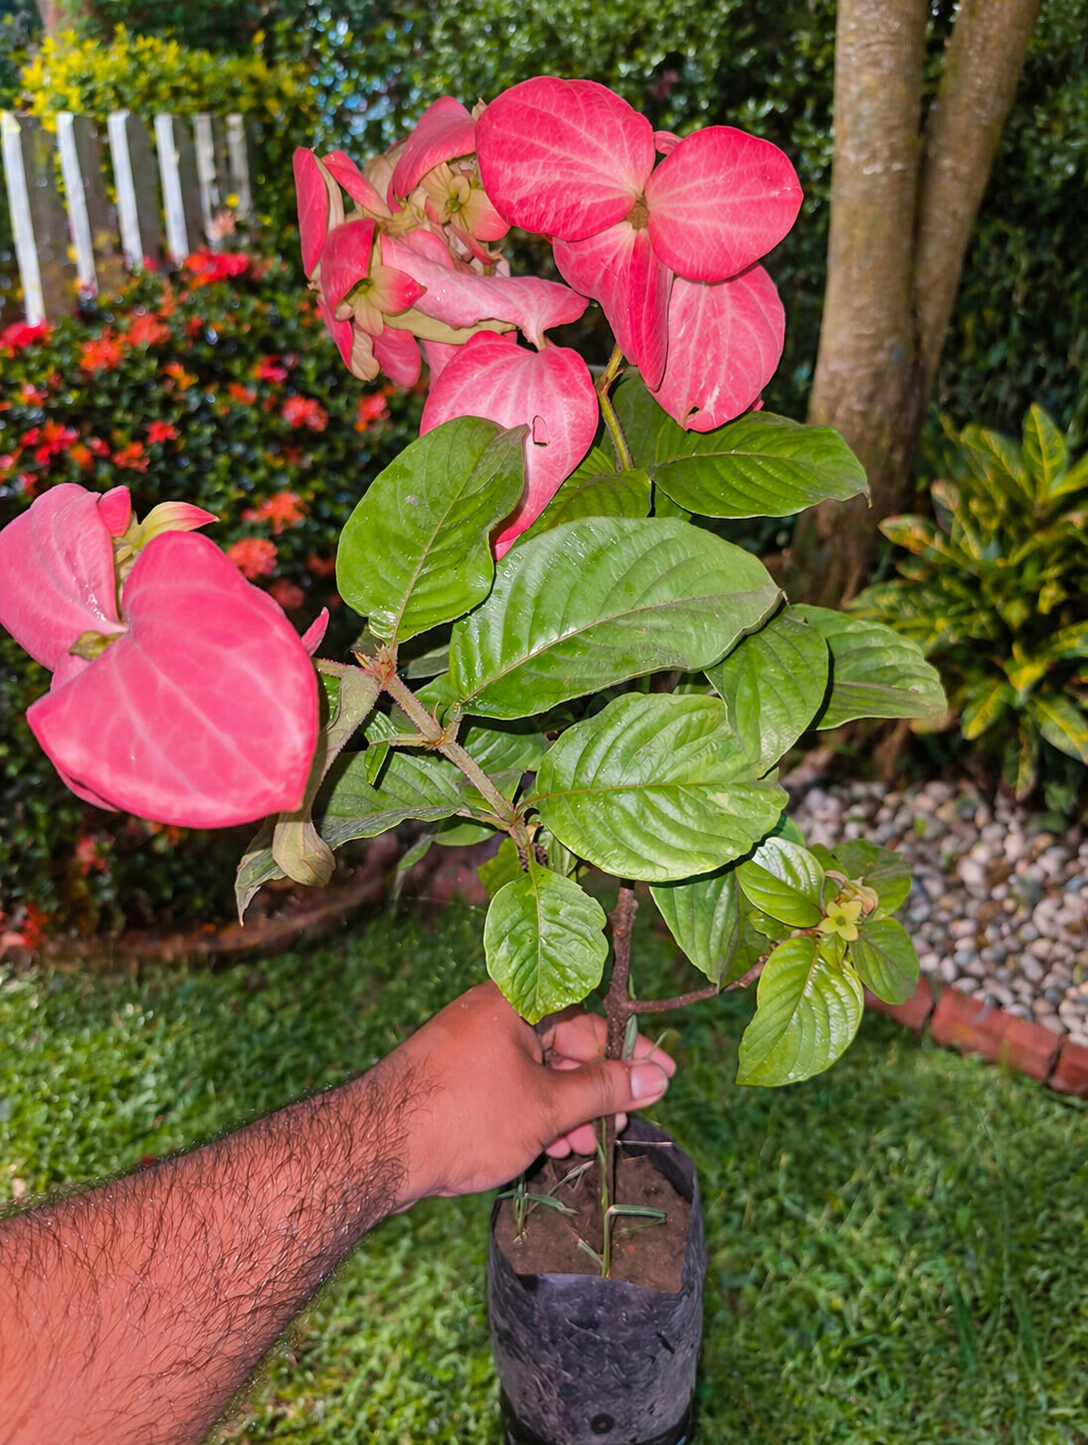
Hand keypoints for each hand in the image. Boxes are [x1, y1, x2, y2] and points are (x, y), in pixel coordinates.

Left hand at [384, 982, 675, 1204]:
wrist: (375, 1148)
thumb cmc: (465, 1116)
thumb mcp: (547, 1106)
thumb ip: (604, 1089)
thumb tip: (656, 1076)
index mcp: (517, 1001)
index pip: (592, 1017)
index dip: (630, 1052)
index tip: (663, 1079)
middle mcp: (494, 1013)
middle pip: (566, 1044)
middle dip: (597, 1089)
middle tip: (621, 1128)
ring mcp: (472, 1045)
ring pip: (539, 1070)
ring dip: (568, 1109)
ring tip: (582, 1150)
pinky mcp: (456, 1077)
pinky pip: (511, 1085)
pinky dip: (535, 1113)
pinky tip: (547, 1149)